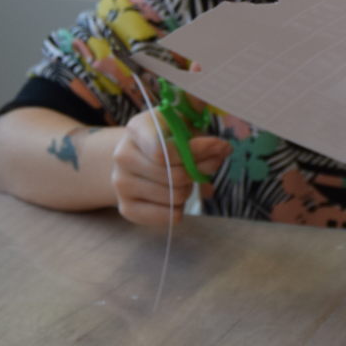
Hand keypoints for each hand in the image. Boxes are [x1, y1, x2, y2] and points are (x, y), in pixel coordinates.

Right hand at [110, 109, 228, 225]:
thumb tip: (224, 149)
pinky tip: (174, 198)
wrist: (138, 159)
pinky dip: (179, 209)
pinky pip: (167, 216)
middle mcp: (123, 155)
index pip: (163, 150)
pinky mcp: (126, 208)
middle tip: (197, 168)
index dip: (195, 151)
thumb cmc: (169, 141)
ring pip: (174, 196)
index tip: (218, 146)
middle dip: (195, 173)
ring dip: (187, 190)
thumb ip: (205, 137)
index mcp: (138, 129)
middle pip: (174, 175)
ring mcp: (121, 183)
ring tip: (181, 181)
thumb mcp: (186, 129)